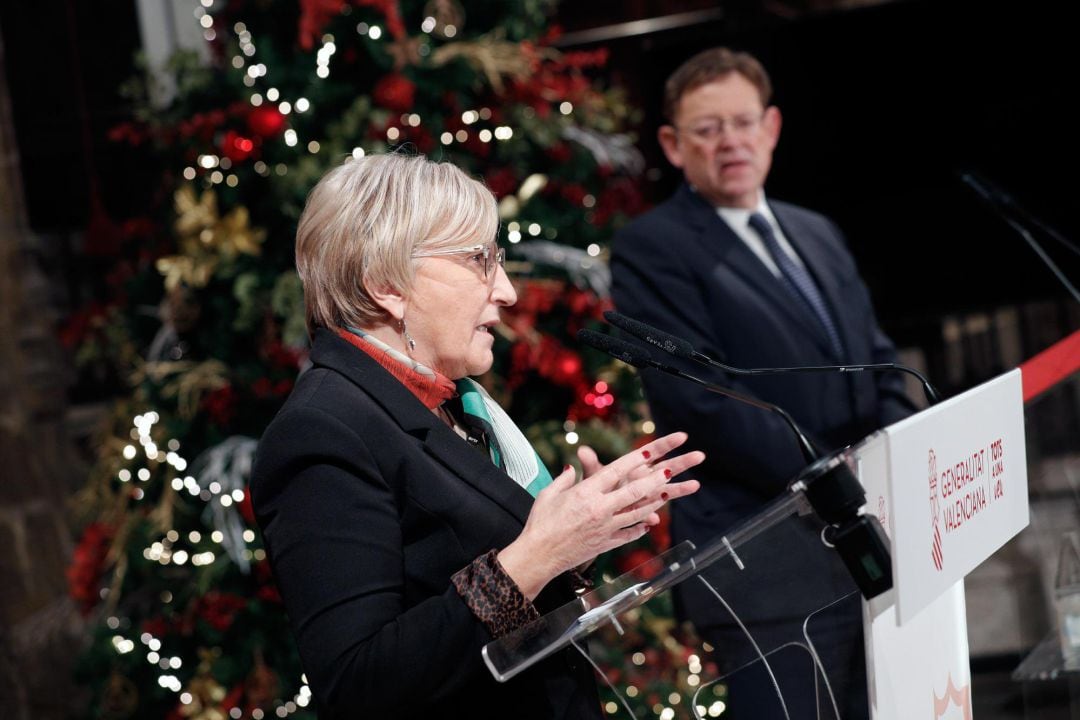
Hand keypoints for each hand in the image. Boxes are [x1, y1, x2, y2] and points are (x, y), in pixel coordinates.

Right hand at [498, 432, 702, 599]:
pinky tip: (650, 522)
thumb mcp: (549, 494)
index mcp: (585, 493)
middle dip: (654, 479)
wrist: (539, 556)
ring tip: (669, 491)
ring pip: (637, 512)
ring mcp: (605, 528)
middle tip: (671, 469)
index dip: (635, 459)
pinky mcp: (606, 544)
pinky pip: (628, 534)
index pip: (614, 471)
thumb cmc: (540, 523)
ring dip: (654, 501)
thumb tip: (572, 469)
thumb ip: (565, 479)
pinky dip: (640, 527)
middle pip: (633, 491)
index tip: (650, 450)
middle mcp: (599, 509)